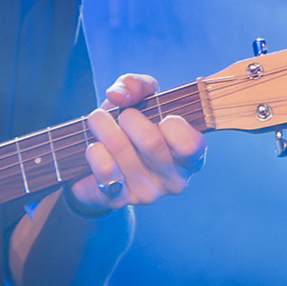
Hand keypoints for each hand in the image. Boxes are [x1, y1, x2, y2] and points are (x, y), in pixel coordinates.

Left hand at [69, 72, 203, 215]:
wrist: (101, 166)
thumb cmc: (130, 128)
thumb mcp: (139, 99)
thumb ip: (136, 85)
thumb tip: (119, 95)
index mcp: (190, 157)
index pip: (191, 145)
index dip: (173, 124)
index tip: (162, 115)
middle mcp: (174, 180)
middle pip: (150, 142)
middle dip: (128, 117)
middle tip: (122, 114)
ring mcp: (148, 193)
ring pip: (121, 149)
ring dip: (103, 127)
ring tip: (98, 121)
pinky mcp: (120, 200)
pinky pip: (104, 170)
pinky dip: (94, 151)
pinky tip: (95, 147)